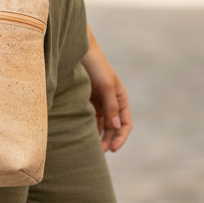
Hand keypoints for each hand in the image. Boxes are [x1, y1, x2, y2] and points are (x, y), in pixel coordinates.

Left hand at [81, 23, 131, 152]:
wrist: (77, 49)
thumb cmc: (95, 65)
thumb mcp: (106, 85)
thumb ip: (111, 106)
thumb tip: (116, 127)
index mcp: (121, 97)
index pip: (126, 123)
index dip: (121, 137)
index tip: (113, 148)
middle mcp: (111, 101)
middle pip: (114, 127)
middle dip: (109, 140)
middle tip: (100, 153)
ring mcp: (99, 101)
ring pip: (102, 125)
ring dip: (99, 137)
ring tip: (92, 149)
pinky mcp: (86, 100)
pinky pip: (90, 118)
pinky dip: (89, 128)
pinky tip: (83, 136)